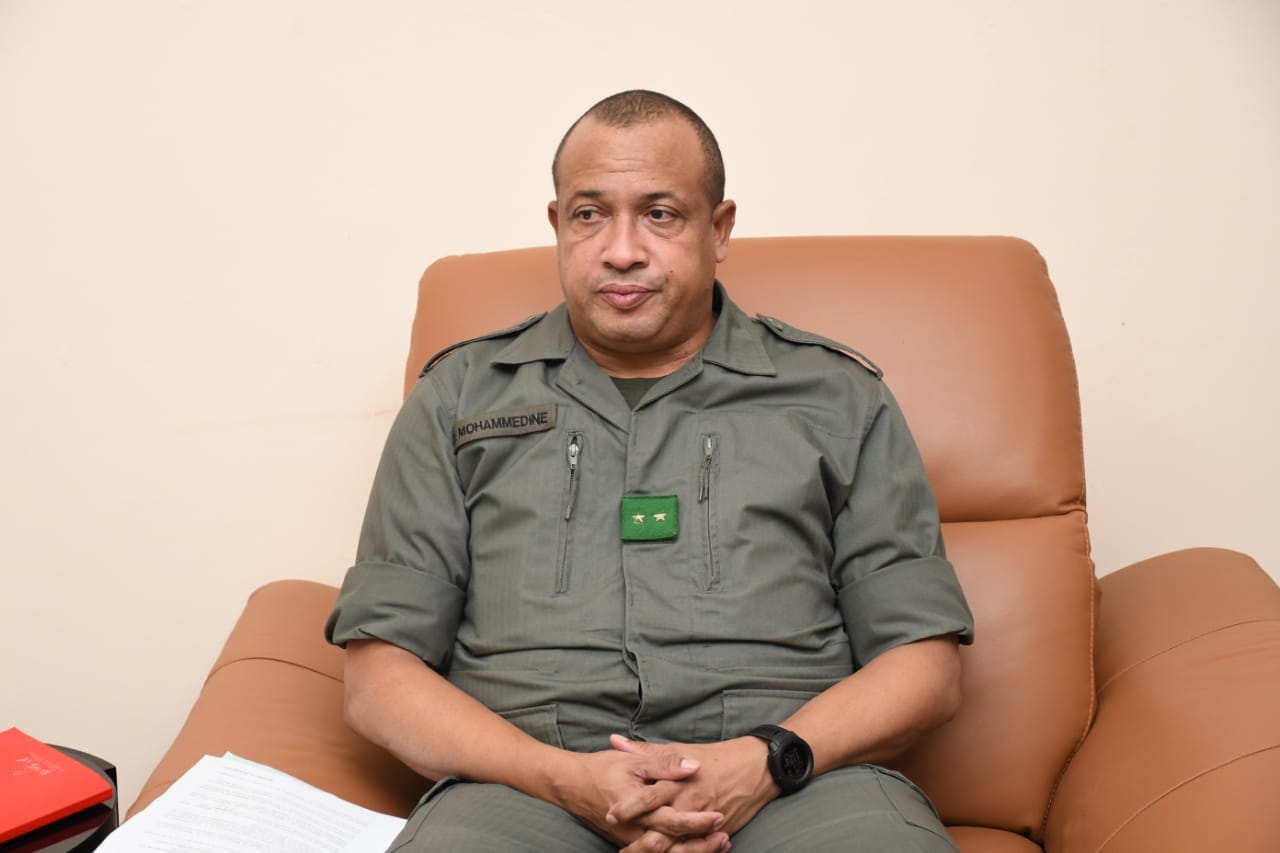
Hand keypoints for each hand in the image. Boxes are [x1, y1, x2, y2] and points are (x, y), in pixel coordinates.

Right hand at [547, 744, 728, 848]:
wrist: (570, 785)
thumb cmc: (602, 769)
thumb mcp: (633, 762)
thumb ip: (664, 764)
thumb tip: (693, 766)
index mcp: (639, 811)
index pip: (673, 822)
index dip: (698, 822)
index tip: (719, 816)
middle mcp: (635, 832)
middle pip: (673, 847)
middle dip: (701, 845)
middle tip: (724, 837)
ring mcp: (631, 840)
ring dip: (693, 851)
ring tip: (719, 844)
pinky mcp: (628, 841)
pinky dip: (677, 851)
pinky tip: (695, 846)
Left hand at [608, 735, 776, 847]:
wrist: (755, 769)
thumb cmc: (712, 757)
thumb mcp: (677, 748)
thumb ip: (644, 750)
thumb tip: (614, 740)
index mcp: (679, 781)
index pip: (649, 796)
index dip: (629, 807)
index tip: (610, 814)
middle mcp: (690, 803)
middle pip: (661, 828)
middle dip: (640, 841)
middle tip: (622, 849)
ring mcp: (704, 820)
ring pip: (678, 844)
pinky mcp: (716, 832)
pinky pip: (697, 849)